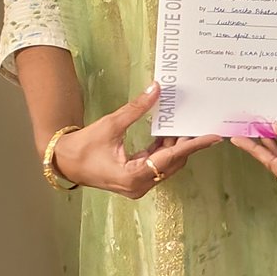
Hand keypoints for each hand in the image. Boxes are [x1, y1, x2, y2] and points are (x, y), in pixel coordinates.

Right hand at [52, 82, 222, 197]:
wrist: (63, 162)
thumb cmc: (83, 146)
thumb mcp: (110, 125)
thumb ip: (136, 109)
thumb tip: (156, 89)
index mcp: (134, 177)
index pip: (172, 158)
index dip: (194, 145)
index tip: (214, 137)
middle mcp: (140, 186)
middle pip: (173, 162)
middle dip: (186, 143)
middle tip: (200, 124)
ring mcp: (138, 185)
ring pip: (166, 164)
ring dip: (175, 146)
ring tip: (186, 126)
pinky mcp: (135, 181)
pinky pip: (156, 164)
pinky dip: (164, 150)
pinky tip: (169, 134)